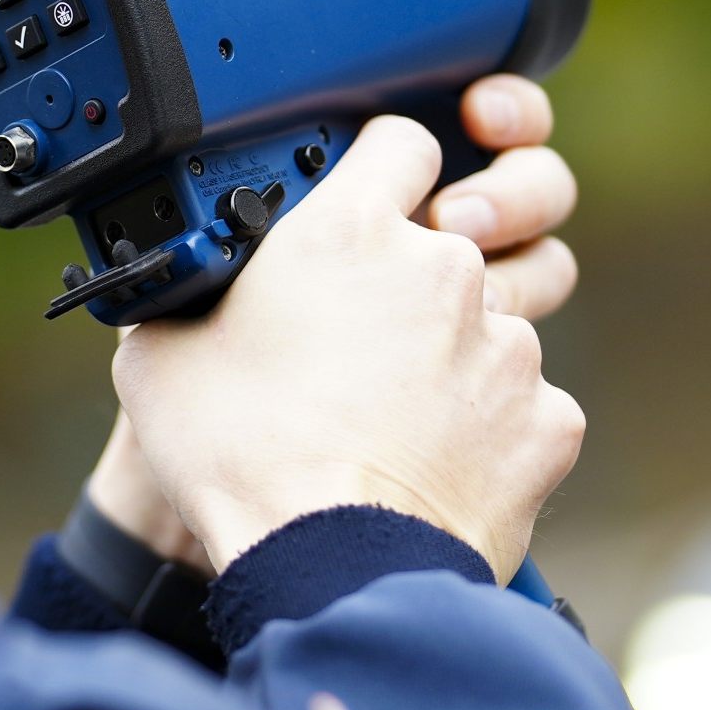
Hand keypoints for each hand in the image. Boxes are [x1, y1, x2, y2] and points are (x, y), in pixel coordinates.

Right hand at [113, 114, 584, 581]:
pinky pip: (525, 412)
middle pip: (451, 245)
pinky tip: (438, 470)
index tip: (374, 197)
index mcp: (350, 231)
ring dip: (452, 364)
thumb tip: (178, 294)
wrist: (327, 567)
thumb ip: (192, 295)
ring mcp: (507, 345)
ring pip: (489, 332)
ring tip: (393, 425)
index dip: (386, 168)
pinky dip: (491, 436)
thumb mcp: (163, 355)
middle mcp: (444, 269)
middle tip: (366, 342)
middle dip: (414, 285)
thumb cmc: (239, 459)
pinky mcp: (547, 420)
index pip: (402, 142)